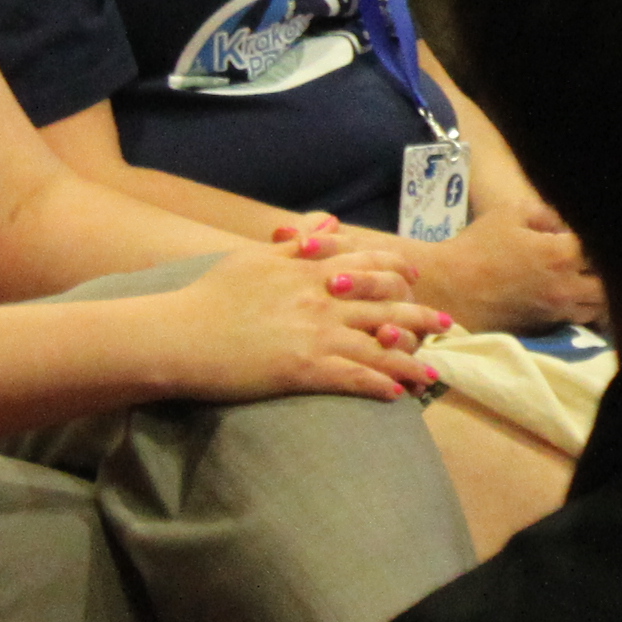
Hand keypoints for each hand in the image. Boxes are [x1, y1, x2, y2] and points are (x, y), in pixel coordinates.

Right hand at [176, 224, 445, 404]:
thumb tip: (323, 227)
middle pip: (385, 305)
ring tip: (432, 372)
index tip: (415, 278)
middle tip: (445, 325)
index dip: (396, 272)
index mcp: (308, 269)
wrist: (176, 334)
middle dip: (419, 316)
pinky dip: (379, 385)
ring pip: (377, 345)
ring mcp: (313, 334)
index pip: (367, 265)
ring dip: (409, 360)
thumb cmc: (206, 296)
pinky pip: (353, 377)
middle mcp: (320, 299)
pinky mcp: (302, 369)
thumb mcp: (252, 257)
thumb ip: (293, 245)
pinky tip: (397, 395)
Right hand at [390, 183, 606, 334]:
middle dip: (606, 268)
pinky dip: (583, 307)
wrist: (447, 287)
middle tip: (592, 258)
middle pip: (609, 282)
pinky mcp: (544, 326)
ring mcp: (556, 309)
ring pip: (599, 305)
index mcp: (560, 254)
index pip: (601, 247)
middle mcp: (565, 285)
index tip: (591, 235)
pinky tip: (571, 294)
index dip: (601, 238)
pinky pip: (578, 318)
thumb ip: (548, 214)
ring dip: (598, 290)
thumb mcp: (511, 214)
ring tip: (586, 276)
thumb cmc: (477, 246)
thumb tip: (567, 224)